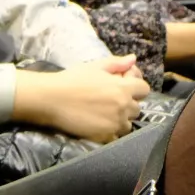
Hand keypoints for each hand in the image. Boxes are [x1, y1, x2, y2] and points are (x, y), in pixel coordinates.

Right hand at [13, 54, 150, 142]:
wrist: (51, 99)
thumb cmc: (71, 80)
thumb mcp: (93, 66)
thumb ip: (116, 63)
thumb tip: (133, 58)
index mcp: (122, 87)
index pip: (144, 89)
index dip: (134, 88)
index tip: (122, 88)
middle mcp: (123, 106)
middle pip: (137, 108)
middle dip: (127, 104)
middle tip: (110, 102)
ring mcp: (116, 123)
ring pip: (128, 124)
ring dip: (120, 120)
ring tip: (104, 115)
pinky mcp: (106, 136)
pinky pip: (116, 136)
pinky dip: (110, 132)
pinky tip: (98, 125)